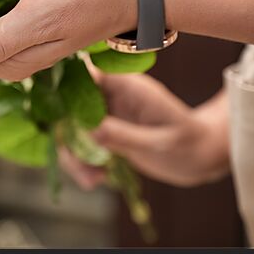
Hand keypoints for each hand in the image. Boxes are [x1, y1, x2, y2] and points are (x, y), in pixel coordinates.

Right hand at [60, 73, 229, 188]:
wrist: (200, 157)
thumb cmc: (190, 144)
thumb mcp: (160, 143)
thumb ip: (125, 135)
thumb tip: (90, 130)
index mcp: (125, 85)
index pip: (83, 74)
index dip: (62, 88)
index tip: (53, 113)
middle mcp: (110, 95)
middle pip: (67, 103)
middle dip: (66, 134)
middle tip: (79, 162)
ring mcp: (104, 113)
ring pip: (69, 127)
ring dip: (73, 155)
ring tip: (93, 179)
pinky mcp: (102, 130)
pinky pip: (79, 143)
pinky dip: (82, 163)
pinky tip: (96, 179)